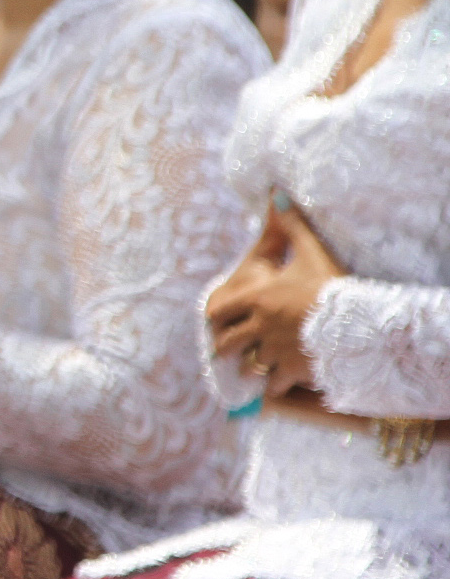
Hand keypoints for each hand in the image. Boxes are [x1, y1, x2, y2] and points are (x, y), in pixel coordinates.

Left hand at [208, 203, 342, 397]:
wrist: (360, 323)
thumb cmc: (333, 285)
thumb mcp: (311, 252)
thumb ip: (291, 225)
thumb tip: (278, 194)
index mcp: (257, 300)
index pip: (218, 312)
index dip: (217, 318)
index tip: (218, 320)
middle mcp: (259, 328)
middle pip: (227, 344)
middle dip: (229, 346)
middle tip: (227, 349)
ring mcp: (274, 352)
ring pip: (249, 365)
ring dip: (251, 365)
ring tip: (252, 366)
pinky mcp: (292, 372)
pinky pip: (273, 385)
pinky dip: (274, 384)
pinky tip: (278, 383)